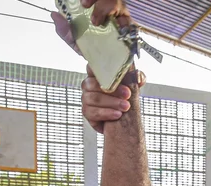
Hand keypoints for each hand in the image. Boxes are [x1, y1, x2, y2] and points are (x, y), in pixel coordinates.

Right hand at [52, 1, 143, 132]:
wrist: (125, 121)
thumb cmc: (126, 98)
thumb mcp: (134, 84)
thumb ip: (135, 77)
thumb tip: (139, 75)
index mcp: (99, 70)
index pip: (87, 58)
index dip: (72, 41)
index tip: (80, 45)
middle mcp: (89, 81)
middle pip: (90, 82)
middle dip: (110, 88)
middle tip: (127, 93)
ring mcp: (87, 96)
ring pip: (91, 97)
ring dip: (110, 102)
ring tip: (125, 106)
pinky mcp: (87, 112)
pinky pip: (91, 111)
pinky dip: (106, 113)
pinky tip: (117, 115)